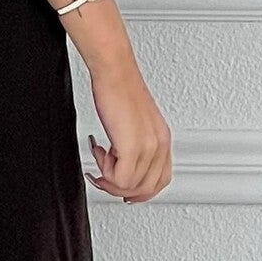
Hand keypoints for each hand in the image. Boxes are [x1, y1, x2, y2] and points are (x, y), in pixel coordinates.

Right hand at [86, 64, 171, 202]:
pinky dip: (105, 171)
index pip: (159, 181)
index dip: (137, 190)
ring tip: (100, 157)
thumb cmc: (119, 89)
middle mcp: (159, 145)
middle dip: (120, 188)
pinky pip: (120, 179)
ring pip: (131, 187)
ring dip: (110, 178)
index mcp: (162, 140)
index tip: (119, 185)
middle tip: (103, 175)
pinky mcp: (132, 146)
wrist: (114, 71)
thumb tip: (121, 165)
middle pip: (146, 189)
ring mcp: (148, 147)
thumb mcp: (133, 123)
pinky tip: (99, 151)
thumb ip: (134, 145)